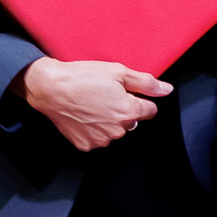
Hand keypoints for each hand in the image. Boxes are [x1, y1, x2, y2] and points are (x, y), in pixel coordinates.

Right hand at [19, 55, 170, 153]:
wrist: (49, 88)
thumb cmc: (82, 77)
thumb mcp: (118, 71)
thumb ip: (146, 83)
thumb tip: (167, 90)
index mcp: (129, 112)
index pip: (150, 110)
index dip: (138, 98)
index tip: (124, 91)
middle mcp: (118, 130)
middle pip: (131, 121)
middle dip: (123, 109)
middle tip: (105, 94)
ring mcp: (101, 140)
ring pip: (115, 130)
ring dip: (108, 120)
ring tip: (92, 103)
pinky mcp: (86, 145)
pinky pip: (98, 138)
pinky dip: (93, 128)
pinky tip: (84, 114)